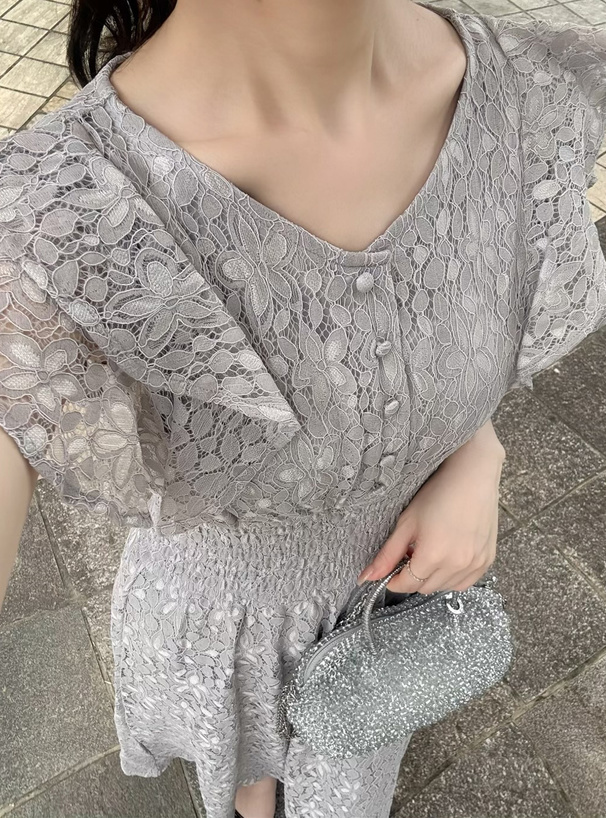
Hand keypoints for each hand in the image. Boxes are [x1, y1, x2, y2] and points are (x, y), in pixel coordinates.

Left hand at [356, 426, 504, 594]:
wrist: (473, 476)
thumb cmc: (439, 493)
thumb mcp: (406, 522)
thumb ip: (388, 554)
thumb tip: (367, 577)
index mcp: (433, 556)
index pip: (407, 585)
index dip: (395, 580)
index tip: (391, 572)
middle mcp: (457, 565)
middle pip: (425, 588)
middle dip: (413, 577)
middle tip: (411, 554)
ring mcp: (475, 564)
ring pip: (445, 587)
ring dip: (433, 577)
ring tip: (430, 552)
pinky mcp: (487, 560)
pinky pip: (466, 582)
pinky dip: (453, 577)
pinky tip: (448, 557)